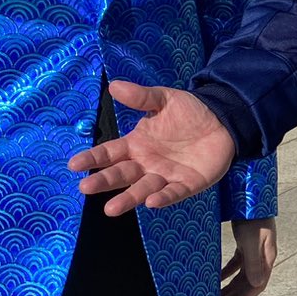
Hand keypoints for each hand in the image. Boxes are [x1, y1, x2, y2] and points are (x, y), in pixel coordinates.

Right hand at [68, 81, 237, 215]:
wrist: (222, 120)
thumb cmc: (189, 112)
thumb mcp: (164, 99)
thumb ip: (141, 97)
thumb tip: (114, 86)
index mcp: (136, 144)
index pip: (110, 153)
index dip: (93, 158)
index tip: (74, 164)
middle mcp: (146, 164)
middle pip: (121, 174)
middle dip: (104, 181)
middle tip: (85, 187)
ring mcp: (166, 176)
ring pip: (143, 189)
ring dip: (128, 198)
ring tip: (111, 209)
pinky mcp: (187, 184)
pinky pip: (173, 193)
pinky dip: (163, 197)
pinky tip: (151, 202)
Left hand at [222, 218, 277, 295]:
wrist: (250, 198)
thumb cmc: (253, 220)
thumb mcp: (251, 243)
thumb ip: (254, 264)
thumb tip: (258, 285)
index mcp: (266, 259)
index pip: (257, 285)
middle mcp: (262, 258)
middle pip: (248, 283)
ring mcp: (254, 251)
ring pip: (241, 275)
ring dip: (230, 286)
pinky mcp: (246, 245)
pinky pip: (236, 264)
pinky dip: (227, 272)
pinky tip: (217, 278)